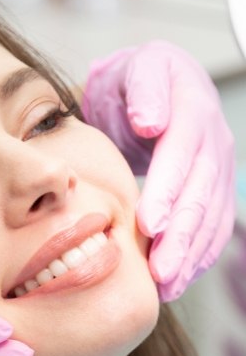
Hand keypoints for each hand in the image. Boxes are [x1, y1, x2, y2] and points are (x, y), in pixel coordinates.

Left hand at [82, 40, 235, 300]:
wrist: (155, 87)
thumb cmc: (136, 82)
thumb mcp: (137, 70)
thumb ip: (144, 91)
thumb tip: (150, 123)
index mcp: (192, 110)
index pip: (181, 155)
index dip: (168, 191)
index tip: (150, 225)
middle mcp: (213, 142)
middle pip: (200, 194)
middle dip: (180, 237)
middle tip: (159, 272)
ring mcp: (218, 169)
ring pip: (210, 218)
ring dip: (190, 256)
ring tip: (167, 286)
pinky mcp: (214, 190)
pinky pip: (213, 227)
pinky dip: (198, 256)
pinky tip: (180, 280)